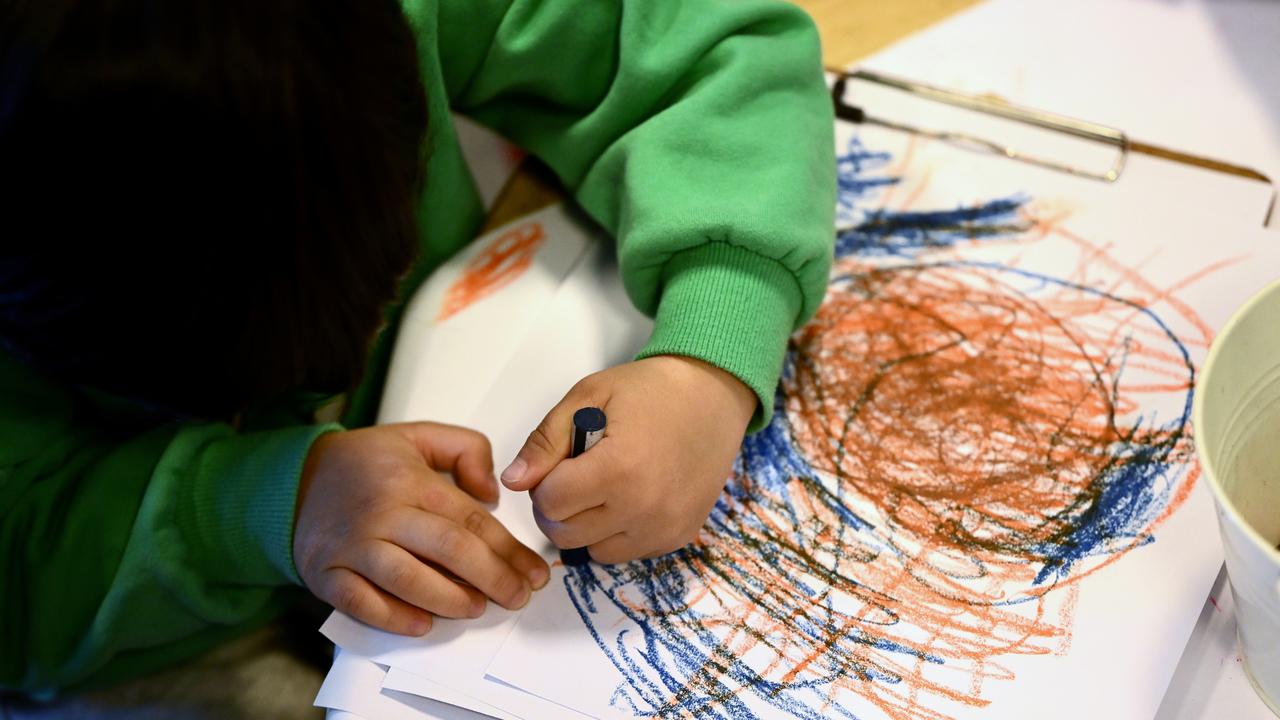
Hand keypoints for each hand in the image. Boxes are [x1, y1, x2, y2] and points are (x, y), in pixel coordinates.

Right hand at [293, 423, 549, 635]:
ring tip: (477, 608)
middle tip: (517, 597)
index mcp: (411, 481)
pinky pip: (362, 603)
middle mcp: (383, 514)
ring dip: (450, 600)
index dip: (509, 550)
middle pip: (449, 550)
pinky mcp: (327, 574)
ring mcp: (353, 547)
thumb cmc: (365, 463)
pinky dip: (393, 617)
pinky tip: (423, 624)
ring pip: (409, 580)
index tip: (534, 572)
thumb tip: (492, 492)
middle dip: (492, 578)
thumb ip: (466, 449)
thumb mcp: (418, 435)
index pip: (471, 520)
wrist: (296, 480)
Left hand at [500, 356, 756, 562]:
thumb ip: (546, 441)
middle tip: (577, 473)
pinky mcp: (678, 538)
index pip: (550, 503)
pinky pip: (625, 553)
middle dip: (559, 506)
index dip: (544, 481)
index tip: (562, 460)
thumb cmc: (649, 389)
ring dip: (585, 524)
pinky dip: (615, 533)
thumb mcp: (589, 396)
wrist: (714, 395)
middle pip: (565, 534)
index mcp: (618, 469)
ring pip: (592, 551)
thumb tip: (513, 482)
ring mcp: (664, 528)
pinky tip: (628, 497)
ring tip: (603, 485)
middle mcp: (643, 509)